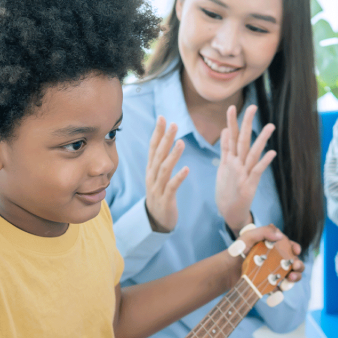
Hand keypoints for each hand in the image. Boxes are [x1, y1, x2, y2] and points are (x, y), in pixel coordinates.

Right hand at [144, 116, 188, 232]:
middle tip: (174, 124)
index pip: (153, 147)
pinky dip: (179, 177)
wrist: (156, 221)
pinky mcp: (165, 199)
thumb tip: (166, 141)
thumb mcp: (158, 176)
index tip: (162, 117)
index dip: (157, 132)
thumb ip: (161, 160)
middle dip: (165, 139)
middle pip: (158, 155)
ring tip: (181, 142)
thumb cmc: (160, 195)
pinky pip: (172, 187)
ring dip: (173, 155)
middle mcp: (152, 176)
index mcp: (151, 169)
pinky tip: (187, 169)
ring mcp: (157, 188)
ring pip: (164, 169)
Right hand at [215, 105, 276, 233]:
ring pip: (252, 153)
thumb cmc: (227, 191)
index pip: (229, 138)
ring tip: (271, 126)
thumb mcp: (222, 169)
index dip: (231, 123)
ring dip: (261, 139)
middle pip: (240, 141)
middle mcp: (234, 165)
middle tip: (251, 107)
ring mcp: (242, 174)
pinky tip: (272, 152)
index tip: (232, 107)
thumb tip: (225, 131)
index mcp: (227, 161)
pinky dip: (264, 161)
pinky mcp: (249, 185)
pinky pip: (258, 171)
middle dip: (245, 123)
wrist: (229, 214)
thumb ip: (225, 150)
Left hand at [231, 224, 305, 285]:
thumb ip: (264, 232)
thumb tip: (280, 236)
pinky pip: (281, 289)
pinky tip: (280, 287)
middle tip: (295, 266)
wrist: (228, 269)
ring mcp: (276, 274)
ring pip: (292, 276)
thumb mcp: (248, 236)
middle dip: (299, 265)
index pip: (291, 247)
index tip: (295, 251)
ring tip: (290, 278)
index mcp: (276, 248)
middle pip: (295, 263)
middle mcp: (278, 261)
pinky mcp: (271, 285)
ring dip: (296, 277)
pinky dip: (283, 289)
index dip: (296, 248)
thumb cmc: (238, 250)